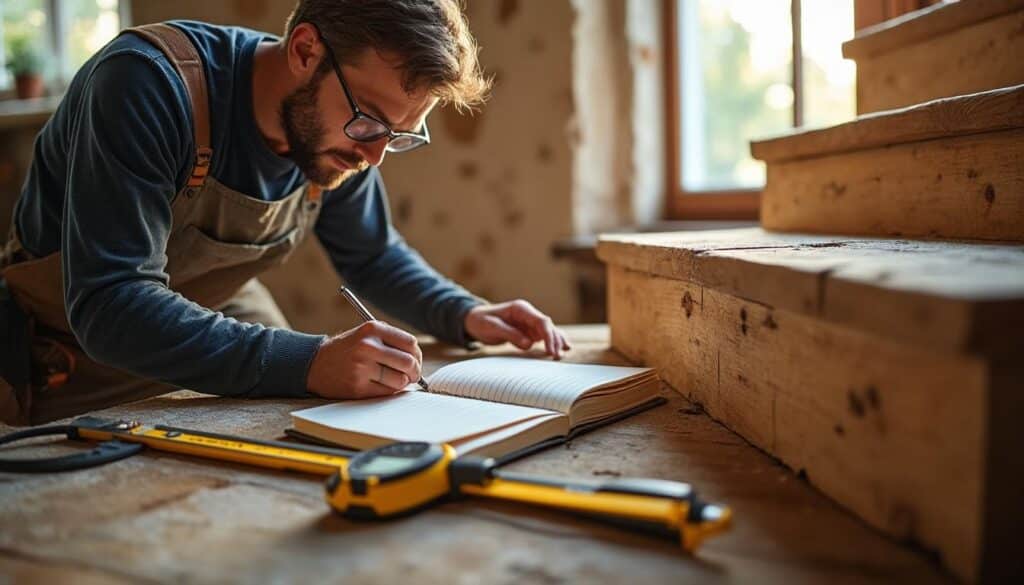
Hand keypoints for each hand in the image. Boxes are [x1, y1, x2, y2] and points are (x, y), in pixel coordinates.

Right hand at [306, 321, 422, 398]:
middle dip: (415, 372)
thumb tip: (418, 359)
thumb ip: (391, 341)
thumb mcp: (366, 334)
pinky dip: (388, 391)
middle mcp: (367, 346)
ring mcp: (362, 367)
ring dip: (401, 383)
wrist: (314, 364)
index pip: (410, 343)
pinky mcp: (358, 387)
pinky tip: (379, 385)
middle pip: (409, 363)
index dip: (417, 355)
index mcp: (372, 329)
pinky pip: (386, 392)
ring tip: (393, 380)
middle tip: (412, 376)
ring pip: (400, 380)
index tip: (415, 361)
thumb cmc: (347, 350)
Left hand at [463, 300, 570, 358]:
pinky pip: (543, 336)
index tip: (550, 351)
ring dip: (556, 342)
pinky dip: (552, 342)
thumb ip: (510, 334)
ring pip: (548, 331)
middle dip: (554, 341)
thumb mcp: (492, 327)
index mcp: (521, 309)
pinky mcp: (527, 331)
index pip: (541, 321)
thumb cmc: (481, 321)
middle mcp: (528, 314)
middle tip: (556, 357)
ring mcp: (529, 323)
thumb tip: (529, 344)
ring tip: (562, 355)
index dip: (548, 336)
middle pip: (548, 326)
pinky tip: (563, 348)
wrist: (474, 320)